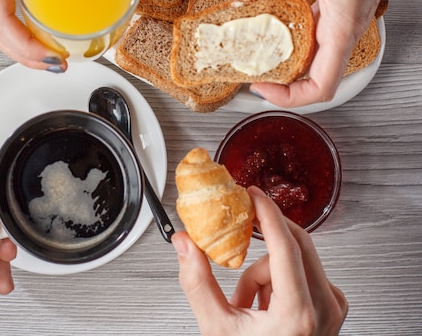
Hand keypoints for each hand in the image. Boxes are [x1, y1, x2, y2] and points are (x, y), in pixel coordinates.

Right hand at [172, 186, 347, 335]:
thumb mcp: (218, 328)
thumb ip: (197, 281)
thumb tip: (185, 245)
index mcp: (299, 313)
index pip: (286, 245)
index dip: (267, 213)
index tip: (253, 194)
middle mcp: (324, 308)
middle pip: (296, 245)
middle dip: (261, 244)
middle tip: (240, 229)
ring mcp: (332, 308)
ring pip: (296, 260)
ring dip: (266, 271)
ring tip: (246, 303)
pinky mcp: (331, 308)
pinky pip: (303, 274)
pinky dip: (278, 282)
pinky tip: (263, 306)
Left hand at [234, 0, 421, 106]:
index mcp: (340, 31)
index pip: (320, 87)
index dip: (290, 97)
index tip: (262, 88)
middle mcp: (342, 30)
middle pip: (311, 73)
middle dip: (280, 77)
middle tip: (251, 69)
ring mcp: (339, 16)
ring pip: (309, 50)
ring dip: (282, 52)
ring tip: (253, 46)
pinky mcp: (335, 1)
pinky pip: (309, 25)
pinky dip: (287, 26)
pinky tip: (268, 13)